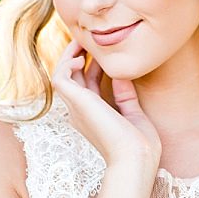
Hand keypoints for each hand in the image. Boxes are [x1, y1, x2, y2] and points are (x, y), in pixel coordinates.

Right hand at [51, 39, 159, 173]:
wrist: (135, 159)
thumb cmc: (138, 145)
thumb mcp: (133, 114)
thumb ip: (125, 96)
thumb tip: (120, 75)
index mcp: (93, 115)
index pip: (86, 84)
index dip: (91, 65)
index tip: (101, 51)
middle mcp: (80, 111)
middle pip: (71, 77)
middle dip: (77, 56)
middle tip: (87, 38)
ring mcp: (76, 107)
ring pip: (61, 75)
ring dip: (69, 55)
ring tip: (81, 40)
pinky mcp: (77, 102)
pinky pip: (60, 78)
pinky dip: (67, 63)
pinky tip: (82, 56)